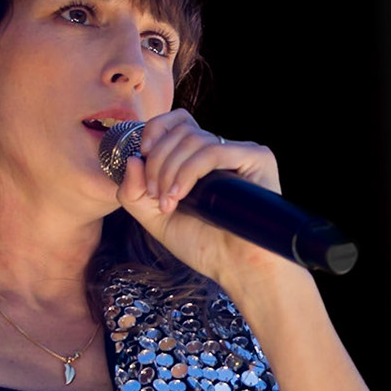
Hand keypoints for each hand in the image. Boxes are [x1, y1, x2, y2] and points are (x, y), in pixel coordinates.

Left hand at [115, 109, 304, 291]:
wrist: (236, 269)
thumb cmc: (204, 245)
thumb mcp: (155, 218)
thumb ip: (134, 192)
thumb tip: (132, 159)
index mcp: (201, 158)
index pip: (179, 121)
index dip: (156, 129)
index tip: (143, 155)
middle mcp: (223, 150)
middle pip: (181, 129)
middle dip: (158, 161)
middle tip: (154, 195)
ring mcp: (241, 153)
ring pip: (194, 139)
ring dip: (170, 170)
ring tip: (168, 203)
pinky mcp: (258, 159)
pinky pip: (214, 151)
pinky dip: (188, 172)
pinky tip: (180, 196)